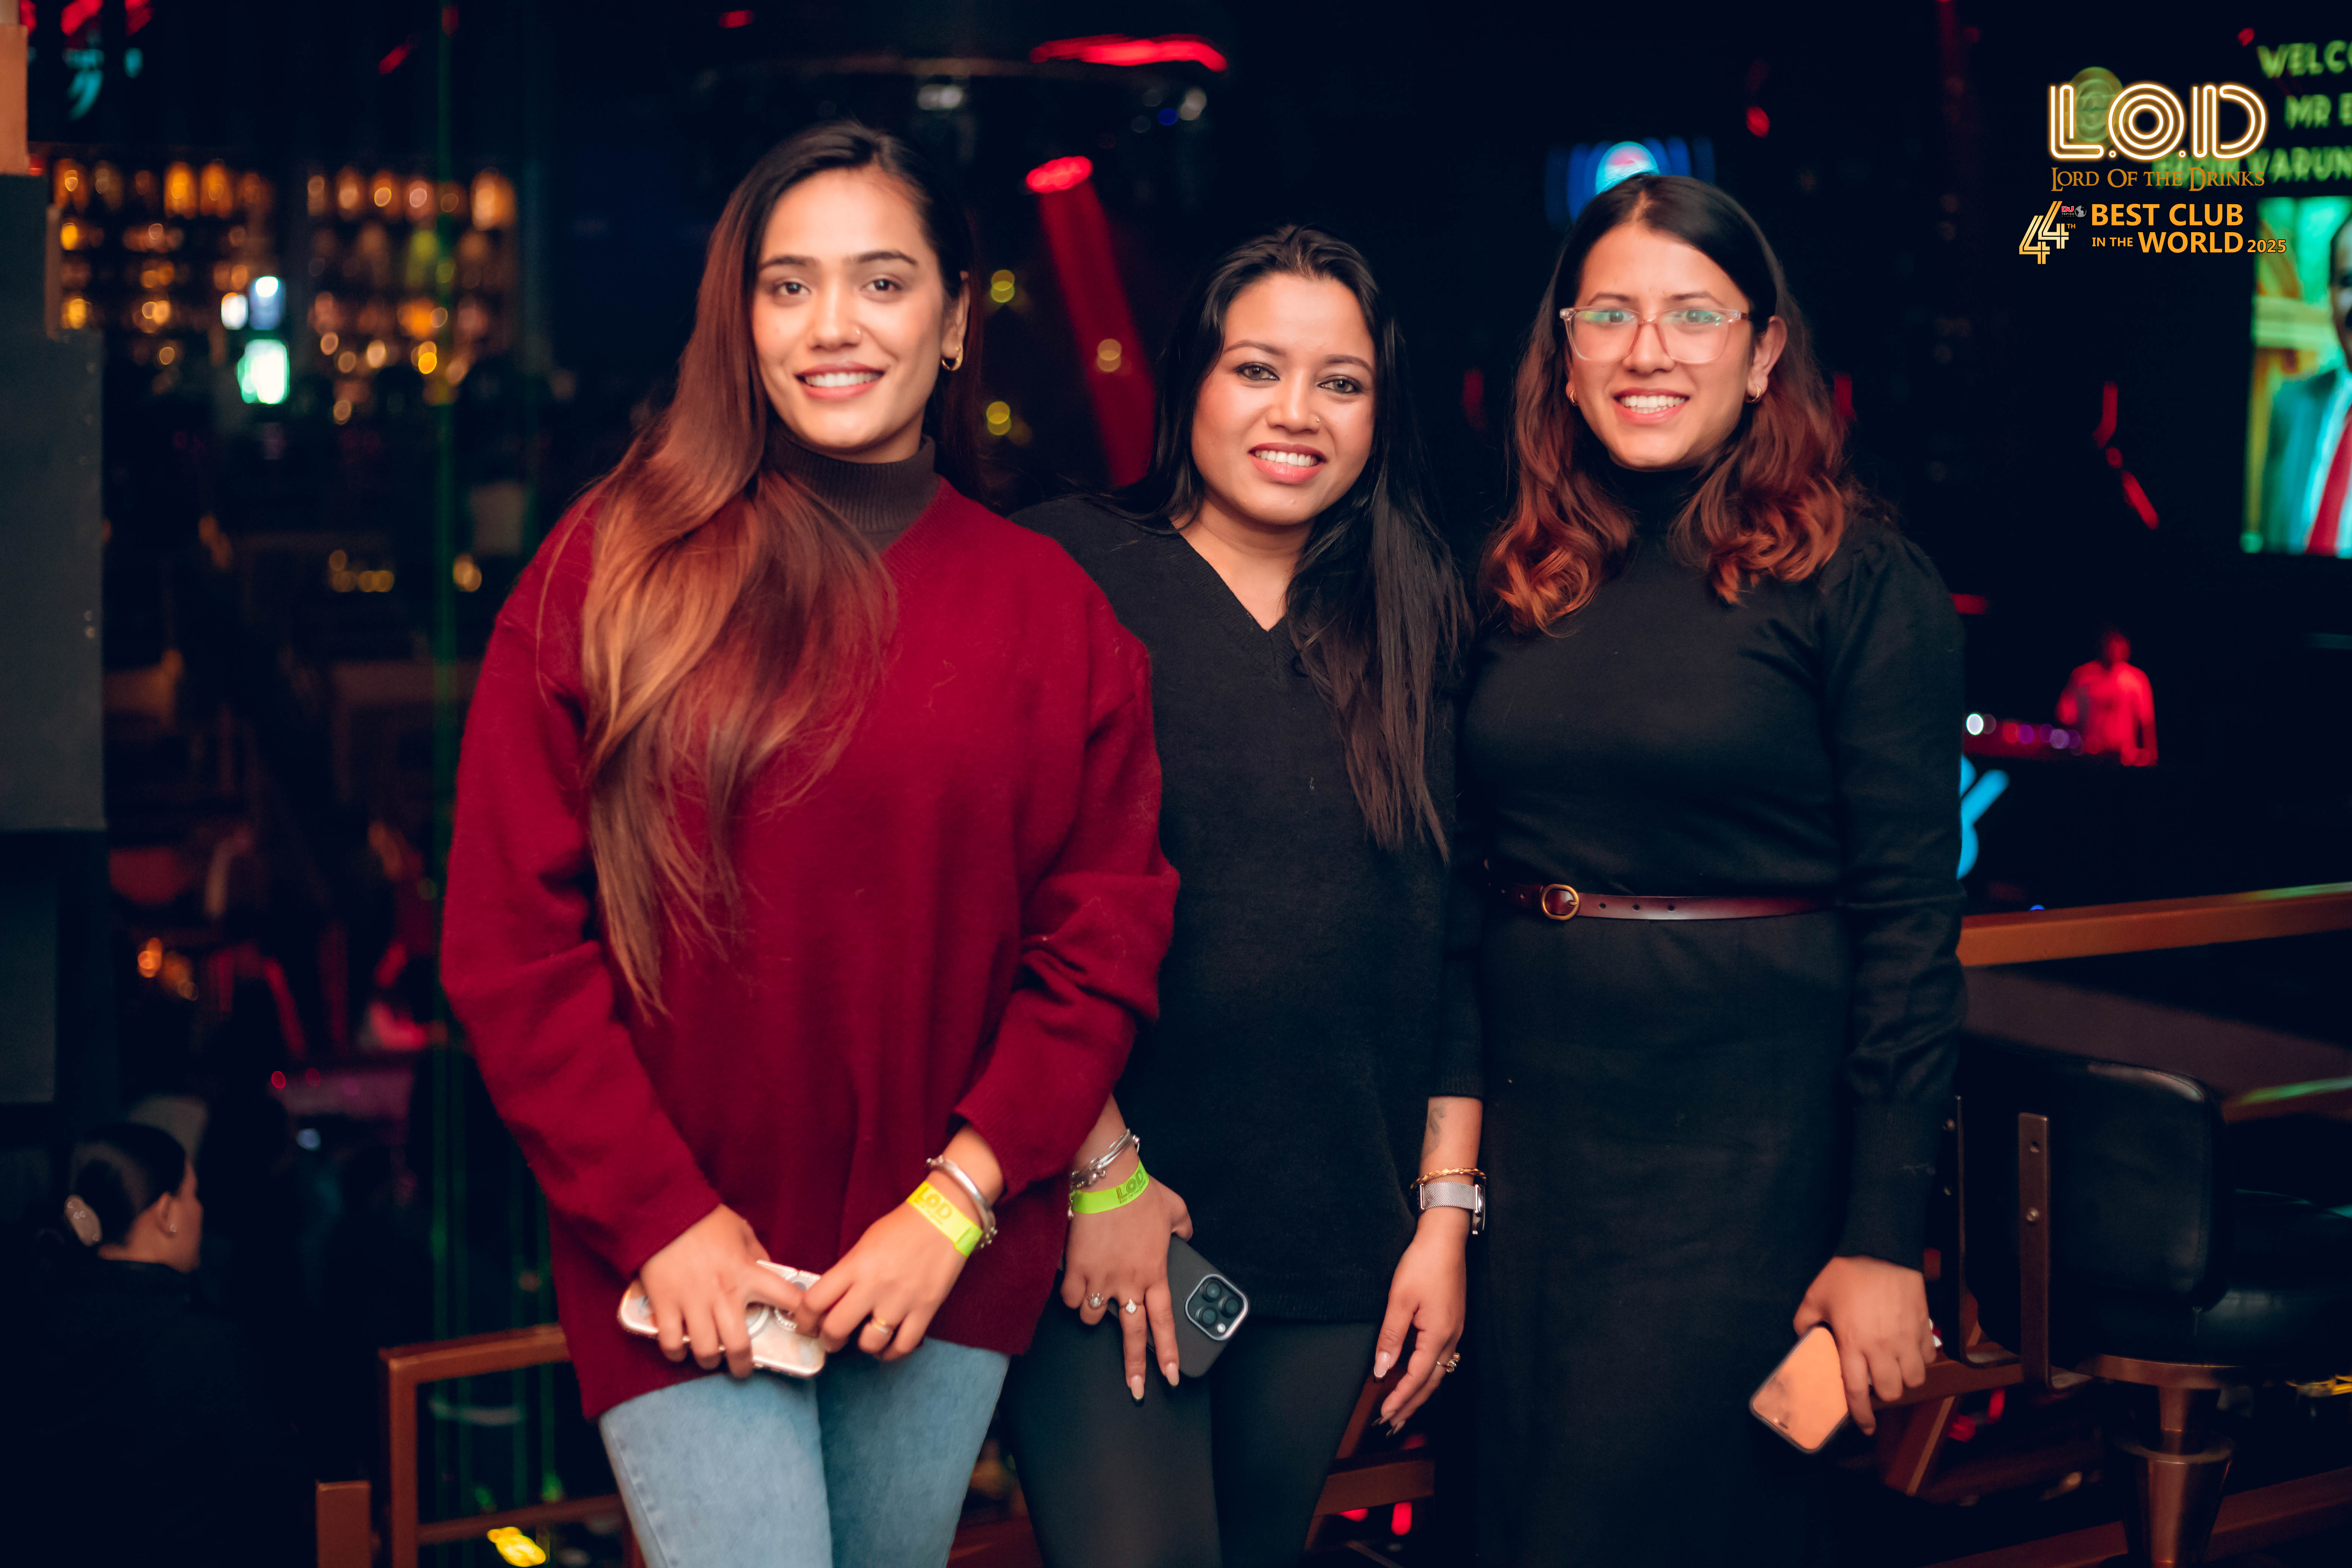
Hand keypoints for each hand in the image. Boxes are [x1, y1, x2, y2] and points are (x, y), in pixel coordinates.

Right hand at [638, 1205, 803, 1378]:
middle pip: (739, 1345)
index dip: (801, 1314)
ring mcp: (693, 1303)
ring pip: (706, 1350)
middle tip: (743, 1368)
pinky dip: (676, 1352)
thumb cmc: (704, 1219)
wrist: (662, 1211)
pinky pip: (672, 1342)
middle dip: (743, 1365)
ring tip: (712, 1359)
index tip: (806, 1326)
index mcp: (747, 1273)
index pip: (786, 1298)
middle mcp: (723, 1294)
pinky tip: (681, 1351)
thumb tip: (767, 1269)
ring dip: (710, 1361)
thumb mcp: (741, 1230)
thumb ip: (756, 1253)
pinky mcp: (665, 1305)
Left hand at [796, 1198, 972, 1361]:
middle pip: (837, 1328)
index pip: (814, 1301)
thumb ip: (847, 1272)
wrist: (946, 1217)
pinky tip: (887, 1347)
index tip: (806, 1324)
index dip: (804, 1319)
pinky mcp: (925, 1310)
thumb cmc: (902, 1227)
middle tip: (832, 1339)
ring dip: (863, 1346)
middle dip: (829, 1340)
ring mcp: (900, 1300)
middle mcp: (874, 1286)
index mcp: (855, 1265)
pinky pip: (903, 1345)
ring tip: (865, 1339)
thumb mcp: (864, 1244)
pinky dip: (892, 1353)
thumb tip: (831, 1301)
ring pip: (870, 1343)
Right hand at [1061, 1170, 1191, 1400]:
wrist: (1106, 1177)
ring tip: (1093, 1298)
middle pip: (1132, 1335)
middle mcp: (1129, 1283)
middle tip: (1135, 1388)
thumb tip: (1186, 1235)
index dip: (1168, 1353)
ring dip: (1092, 1312)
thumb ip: (1184, 1228)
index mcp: (1155, 1272)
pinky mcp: (1076, 1270)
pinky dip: (1070, 1294)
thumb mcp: (1175, 1208)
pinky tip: (1073, 1282)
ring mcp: (1101, 1279)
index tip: (1170, 1376)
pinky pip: (1068, 1298)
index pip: (1164, 1322)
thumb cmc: (1139, 1190)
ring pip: (1091, 1317)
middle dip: (1134, 1367)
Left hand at [1374, 1208, 1468, 1429]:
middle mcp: (1451, 1338)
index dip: (1400, 1398)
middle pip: (1431, 1382)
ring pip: (1437, 1372)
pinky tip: (1417, 1378)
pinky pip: (1440, 1359)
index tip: (1384, 1415)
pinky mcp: (1452, 1323)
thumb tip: (1381, 1370)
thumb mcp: (1400, 1300)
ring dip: (1420, 1393)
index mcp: (1438, 1335)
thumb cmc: (1423, 1264)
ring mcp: (1455, 1331)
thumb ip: (1391, 1338)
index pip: (1417, 1377)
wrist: (1445, 1239)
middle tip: (1393, 1425)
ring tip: (1403, 1410)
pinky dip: (1427, 1375)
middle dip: (1412, 1405)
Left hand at [1792, 1254, 1934, 1435]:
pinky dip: (1921, 1359)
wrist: (1881, 1248)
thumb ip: (1806, 1321)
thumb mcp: (1815, 1296)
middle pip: (1892, 1391)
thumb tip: (1804, 1336)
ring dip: (1905, 1379)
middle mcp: (1882, 1348)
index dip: (1861, 1415)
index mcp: (1853, 1344)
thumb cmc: (1846, 1272)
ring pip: (1915, 1379)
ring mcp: (1907, 1339)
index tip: (1864, 1426)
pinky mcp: (1924, 1327)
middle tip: (1875, 1381)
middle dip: (1884, 1393)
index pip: (1858, 1392)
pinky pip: (1929, 1356)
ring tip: (1893, 1368)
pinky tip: (1909, 1350)